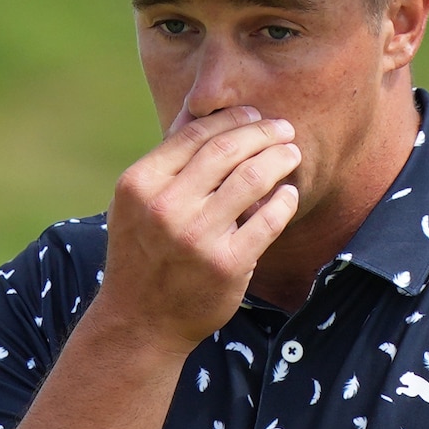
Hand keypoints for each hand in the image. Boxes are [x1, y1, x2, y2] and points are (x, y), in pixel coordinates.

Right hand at [93, 108, 302, 349]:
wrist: (140, 321)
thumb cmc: (144, 254)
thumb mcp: (137, 203)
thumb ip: (167, 159)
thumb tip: (199, 107)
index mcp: (140, 184)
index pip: (195, 134)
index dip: (232, 119)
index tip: (254, 115)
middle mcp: (165, 207)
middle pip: (227, 150)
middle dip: (263, 132)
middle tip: (283, 130)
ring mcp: (196, 237)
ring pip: (252, 179)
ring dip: (279, 159)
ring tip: (291, 154)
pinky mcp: (226, 265)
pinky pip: (268, 220)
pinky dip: (284, 201)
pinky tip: (288, 194)